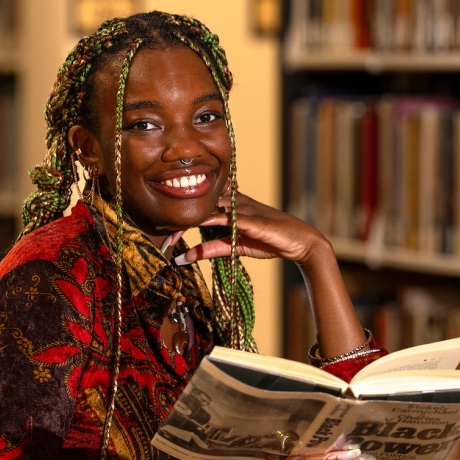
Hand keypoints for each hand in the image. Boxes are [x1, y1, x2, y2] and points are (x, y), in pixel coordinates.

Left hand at [173, 193, 330, 267]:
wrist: (300, 242)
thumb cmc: (270, 241)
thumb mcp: (234, 246)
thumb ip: (210, 249)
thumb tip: (184, 258)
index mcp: (230, 204)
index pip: (199, 206)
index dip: (180, 217)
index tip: (162, 232)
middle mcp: (234, 201)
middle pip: (199, 205)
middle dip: (177, 219)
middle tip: (159, 236)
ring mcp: (242, 208)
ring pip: (208, 209)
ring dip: (187, 222)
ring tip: (169, 237)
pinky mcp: (250, 219)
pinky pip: (225, 221)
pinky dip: (207, 227)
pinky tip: (196, 231)